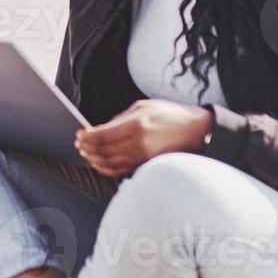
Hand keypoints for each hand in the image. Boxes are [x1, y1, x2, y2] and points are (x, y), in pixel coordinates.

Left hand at [75, 99, 213, 177]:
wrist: (199, 131)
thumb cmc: (171, 115)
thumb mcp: (144, 107)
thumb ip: (120, 119)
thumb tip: (100, 130)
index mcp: (136, 125)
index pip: (102, 135)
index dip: (87, 136)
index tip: (79, 134)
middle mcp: (139, 144)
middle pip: (104, 151)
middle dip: (87, 149)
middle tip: (79, 144)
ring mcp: (144, 157)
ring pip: (110, 164)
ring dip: (95, 160)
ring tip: (86, 153)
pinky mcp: (148, 166)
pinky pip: (122, 171)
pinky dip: (107, 168)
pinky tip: (101, 163)